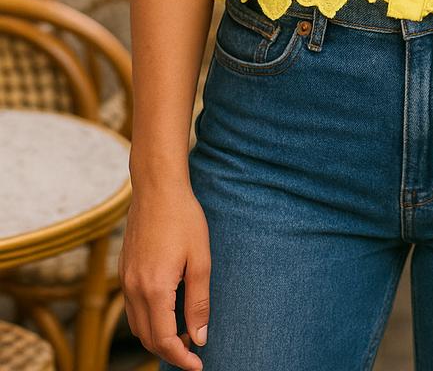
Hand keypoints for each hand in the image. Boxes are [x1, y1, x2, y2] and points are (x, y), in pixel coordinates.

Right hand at [118, 183, 210, 369]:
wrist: (157, 188)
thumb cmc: (183, 219)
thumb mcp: (200, 259)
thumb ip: (198, 302)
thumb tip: (200, 337)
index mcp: (154, 288)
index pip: (164, 340)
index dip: (182, 357)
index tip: (198, 364)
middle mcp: (134, 289)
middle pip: (147, 338)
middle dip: (170, 351)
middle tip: (194, 350)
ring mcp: (125, 280)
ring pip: (137, 325)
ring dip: (157, 337)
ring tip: (184, 332)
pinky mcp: (124, 271)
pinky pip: (132, 308)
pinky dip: (148, 319)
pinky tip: (167, 310)